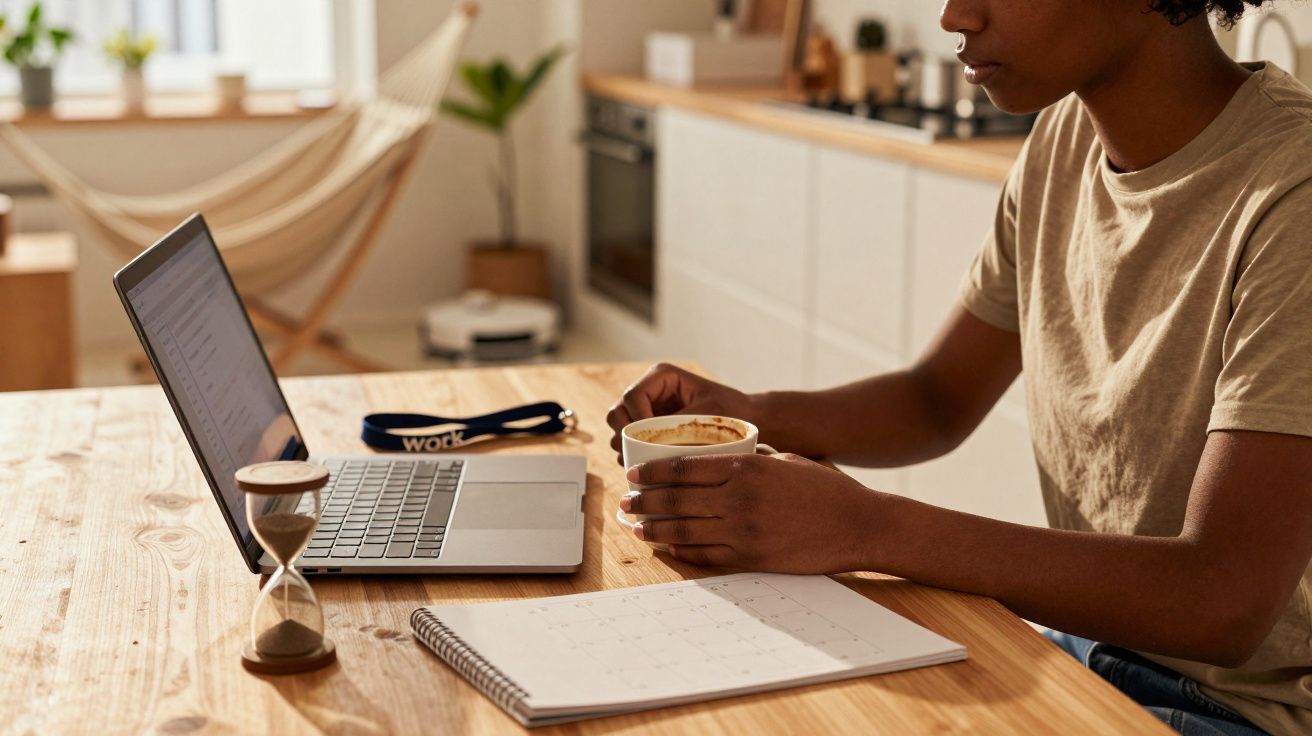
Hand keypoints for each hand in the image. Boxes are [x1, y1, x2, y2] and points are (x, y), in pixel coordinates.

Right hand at [606, 363, 758, 462]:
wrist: (745, 420)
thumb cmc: (731, 412)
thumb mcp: (704, 417)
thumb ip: (674, 428)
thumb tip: (645, 447)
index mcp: (661, 377)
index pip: (633, 397)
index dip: (636, 420)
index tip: (651, 441)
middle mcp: (649, 391)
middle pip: (617, 413)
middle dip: (625, 436)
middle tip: (641, 455)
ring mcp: (645, 410)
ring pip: (618, 429)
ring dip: (627, 447)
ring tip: (646, 463)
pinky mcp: (647, 428)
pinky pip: (628, 442)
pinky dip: (633, 454)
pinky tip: (650, 466)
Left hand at [619, 452, 880, 573]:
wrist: (858, 525)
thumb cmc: (825, 489)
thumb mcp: (785, 461)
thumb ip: (748, 461)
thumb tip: (717, 459)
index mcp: (746, 469)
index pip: (684, 468)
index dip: (654, 471)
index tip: (635, 474)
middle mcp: (739, 500)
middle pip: (677, 499)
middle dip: (646, 500)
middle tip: (626, 501)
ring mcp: (743, 532)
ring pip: (685, 529)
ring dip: (655, 528)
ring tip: (636, 526)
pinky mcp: (751, 558)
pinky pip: (705, 555)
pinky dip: (681, 551)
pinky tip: (665, 547)